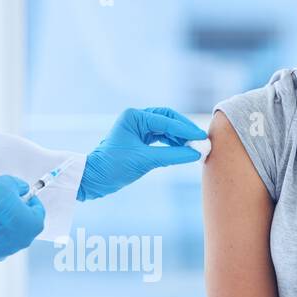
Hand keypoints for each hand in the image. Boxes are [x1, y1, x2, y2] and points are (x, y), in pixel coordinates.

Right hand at [0, 175, 44, 261]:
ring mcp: (9, 249)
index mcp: (34, 224)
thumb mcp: (9, 183)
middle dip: (18, 213)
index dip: (30, 200)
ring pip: (11, 235)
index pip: (39, 210)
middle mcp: (25, 240)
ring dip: (6, 225)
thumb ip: (19, 187)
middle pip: (25, 224)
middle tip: (6, 202)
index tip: (23, 194)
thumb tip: (21, 189)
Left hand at [77, 107, 205, 200]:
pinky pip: (162, 139)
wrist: (94, 180)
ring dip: (181, 138)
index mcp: (134, 117)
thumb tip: (195, 154)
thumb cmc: (113, 167)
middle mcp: (137, 118)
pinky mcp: (140, 140)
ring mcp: (139, 129)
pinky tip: (185, 151)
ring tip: (196, 147)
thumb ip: (172, 155)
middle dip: (185, 130)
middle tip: (201, 140)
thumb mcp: (145, 161)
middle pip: (169, 120)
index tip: (201, 137)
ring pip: (166, 129)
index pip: (166, 119)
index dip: (185, 129)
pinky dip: (173, 144)